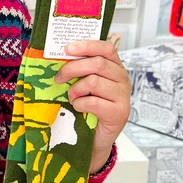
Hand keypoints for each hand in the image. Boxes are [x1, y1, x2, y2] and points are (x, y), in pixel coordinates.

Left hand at [55, 39, 130, 173]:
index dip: (87, 45)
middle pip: (96, 64)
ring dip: (75, 90)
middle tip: (59, 78)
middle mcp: (122, 79)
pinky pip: (93, 102)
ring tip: (73, 97)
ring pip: (93, 82)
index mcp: (115, 67)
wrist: (95, 137)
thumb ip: (80, 70)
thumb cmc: (88, 107)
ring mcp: (123, 96)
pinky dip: (80, 104)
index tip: (67, 48)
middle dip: (72, 69)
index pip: (106, 48)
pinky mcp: (119, 113)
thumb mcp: (84, 84)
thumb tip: (61, 55)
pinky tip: (79, 108)